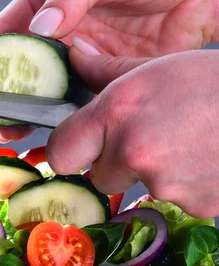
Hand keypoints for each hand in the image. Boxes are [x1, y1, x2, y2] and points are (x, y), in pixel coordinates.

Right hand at [0, 0, 218, 138]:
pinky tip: (54, 134)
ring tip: (11, 135)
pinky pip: (81, 104)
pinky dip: (67, 121)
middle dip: (0, 100)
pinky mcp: (105, 81)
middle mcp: (60, 36)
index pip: (6, 35)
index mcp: (47, 5)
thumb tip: (41, 30)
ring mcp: (82, 60)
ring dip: (29, 117)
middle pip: (20, 73)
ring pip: (47, 94)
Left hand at [47, 47, 218, 217]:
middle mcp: (134, 151)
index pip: (62, 152)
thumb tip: (75, 60)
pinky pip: (172, 200)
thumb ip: (109, 72)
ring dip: (152, 173)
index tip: (80, 146)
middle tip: (145, 139)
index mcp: (119, 111)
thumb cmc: (216, 83)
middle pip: (98, 176)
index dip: (71, 150)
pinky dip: (183, 185)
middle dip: (114, 163)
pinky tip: (201, 159)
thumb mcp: (159, 67)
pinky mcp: (191, 205)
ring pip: (137, 188)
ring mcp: (163, 183)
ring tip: (184, 143)